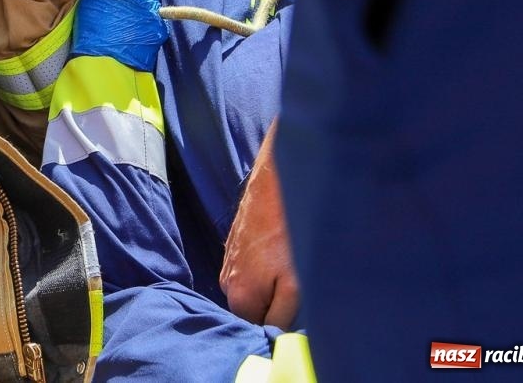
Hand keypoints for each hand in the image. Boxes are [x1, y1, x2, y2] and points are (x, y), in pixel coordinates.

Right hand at [221, 127, 299, 327]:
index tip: (296, 306)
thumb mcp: (294, 286)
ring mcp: (227, 261)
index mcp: (238, 297)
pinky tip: (280, 248)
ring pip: (254, 286)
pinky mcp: (234, 244)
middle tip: (296, 283)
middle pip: (254, 307)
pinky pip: (251, 267)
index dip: (279, 321)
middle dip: (274, 301)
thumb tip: (274, 336)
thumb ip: (281, 317)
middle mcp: (226, 282)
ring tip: (288, 263)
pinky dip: (266, 264)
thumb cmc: (286, 235)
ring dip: (271, 282)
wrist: (274, 184)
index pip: (257, 328)